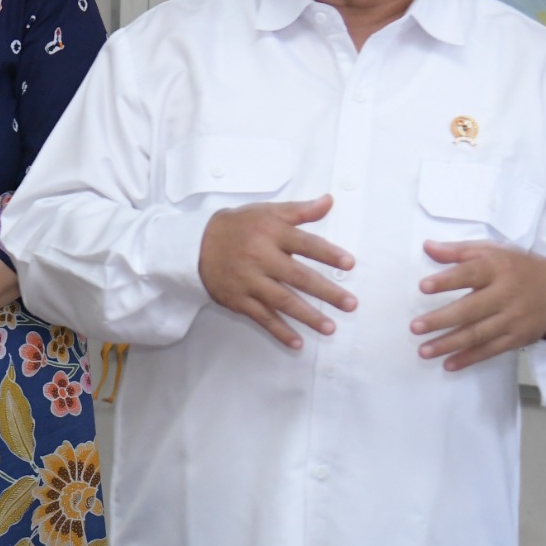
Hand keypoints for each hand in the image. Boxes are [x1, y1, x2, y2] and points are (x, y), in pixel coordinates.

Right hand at [199, 197, 355, 350]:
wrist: (196, 245)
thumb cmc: (239, 227)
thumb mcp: (267, 212)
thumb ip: (300, 210)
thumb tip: (329, 201)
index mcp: (271, 233)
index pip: (305, 243)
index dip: (328, 253)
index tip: (350, 263)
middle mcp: (260, 257)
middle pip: (298, 277)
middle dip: (326, 292)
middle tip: (350, 304)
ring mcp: (249, 281)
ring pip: (282, 301)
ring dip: (307, 316)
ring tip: (330, 328)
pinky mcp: (238, 299)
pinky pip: (262, 317)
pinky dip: (279, 331)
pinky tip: (297, 343)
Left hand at [414, 243, 545, 370]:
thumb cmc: (518, 267)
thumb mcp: (494, 251)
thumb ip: (459, 251)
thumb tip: (427, 247)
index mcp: (498, 268)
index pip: (470, 273)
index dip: (447, 280)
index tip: (423, 287)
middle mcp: (506, 294)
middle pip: (471, 309)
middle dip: (441, 319)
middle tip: (415, 327)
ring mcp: (512, 319)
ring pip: (478, 334)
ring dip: (449, 344)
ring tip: (423, 350)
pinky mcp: (517, 338)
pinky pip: (490, 350)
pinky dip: (469, 358)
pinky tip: (448, 364)